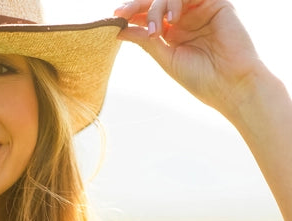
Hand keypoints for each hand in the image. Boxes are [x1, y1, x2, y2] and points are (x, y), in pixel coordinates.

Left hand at [113, 1, 264, 119]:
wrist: (231, 85)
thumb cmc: (201, 79)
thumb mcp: (167, 59)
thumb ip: (147, 41)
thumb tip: (120, 30)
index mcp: (174, 33)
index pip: (149, 16)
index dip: (133, 14)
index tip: (115, 18)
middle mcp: (186, 18)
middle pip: (157, 1)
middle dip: (138, 4)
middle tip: (122, 13)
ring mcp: (200, 8)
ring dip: (157, 8)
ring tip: (156, 30)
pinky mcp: (216, 2)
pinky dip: (175, 0)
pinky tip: (172, 19)